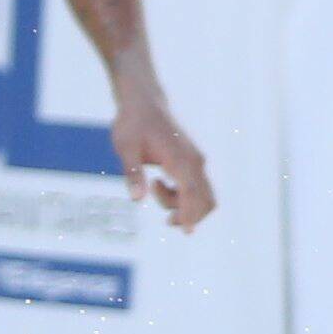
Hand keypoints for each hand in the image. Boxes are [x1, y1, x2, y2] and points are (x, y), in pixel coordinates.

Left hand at [113, 91, 215, 231]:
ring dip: (184, 205)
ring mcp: (196, 161)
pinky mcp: (193, 161)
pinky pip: (198, 187)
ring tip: (155, 187)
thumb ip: (133, 173)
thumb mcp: (125, 147)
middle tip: (166, 219)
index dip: (190, 215)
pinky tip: (160, 185)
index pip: (193, 194)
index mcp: (181, 159)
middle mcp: (195, 161)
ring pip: (203, 196)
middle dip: (189, 215)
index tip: (185, 231)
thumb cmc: (132, 123)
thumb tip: (137, 199)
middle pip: (207, 200)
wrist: (143, 102)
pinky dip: (184, 196)